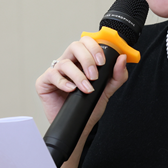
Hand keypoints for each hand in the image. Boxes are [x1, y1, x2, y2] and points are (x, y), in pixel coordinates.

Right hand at [35, 37, 129, 167]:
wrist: (80, 125)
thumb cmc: (90, 105)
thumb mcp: (108, 90)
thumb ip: (117, 75)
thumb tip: (122, 58)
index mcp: (82, 60)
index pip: (87, 42)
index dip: (94, 48)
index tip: (102, 61)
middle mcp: (69, 62)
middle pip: (75, 46)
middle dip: (87, 59)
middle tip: (94, 75)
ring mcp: (56, 71)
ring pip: (65, 62)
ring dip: (78, 75)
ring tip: (86, 88)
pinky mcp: (45, 82)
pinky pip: (52, 75)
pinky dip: (63, 82)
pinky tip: (71, 89)